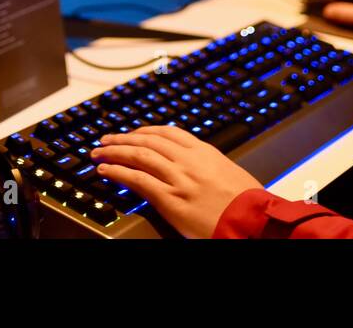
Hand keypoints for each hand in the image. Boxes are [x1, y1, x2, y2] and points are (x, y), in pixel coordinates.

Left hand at [90, 125, 261, 237]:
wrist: (253, 221)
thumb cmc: (247, 203)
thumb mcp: (229, 173)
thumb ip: (208, 166)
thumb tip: (196, 167)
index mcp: (204, 152)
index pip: (168, 132)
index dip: (145, 131)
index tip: (133, 133)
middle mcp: (188, 160)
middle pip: (148, 140)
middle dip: (124, 138)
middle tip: (107, 139)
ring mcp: (178, 179)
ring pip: (138, 155)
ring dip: (115, 151)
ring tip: (99, 152)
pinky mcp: (170, 199)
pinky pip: (137, 180)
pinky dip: (118, 172)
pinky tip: (106, 170)